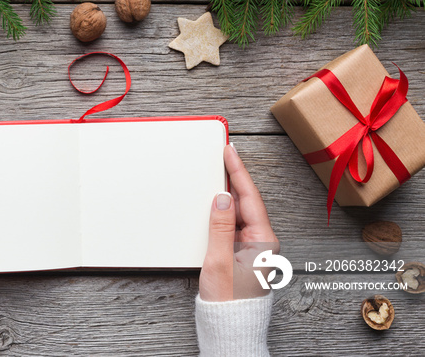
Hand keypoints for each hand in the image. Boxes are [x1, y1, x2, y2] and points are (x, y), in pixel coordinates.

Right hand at [199, 144, 278, 300]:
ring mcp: (252, 248)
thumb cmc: (228, 302)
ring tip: (219, 172)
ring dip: (228, 194)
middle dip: (234, 177)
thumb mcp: (219, 261)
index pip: (249, 197)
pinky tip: (216, 202)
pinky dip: (224, 211)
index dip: (238, 171)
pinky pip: (234, 225)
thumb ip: (221, 226)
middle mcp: (262, 242)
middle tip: (223, 155)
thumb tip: (222, 197)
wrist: (230, 327)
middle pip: (247, 201)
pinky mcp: (242, 254)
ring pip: (240, 213)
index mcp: (263, 241)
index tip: (230, 152)